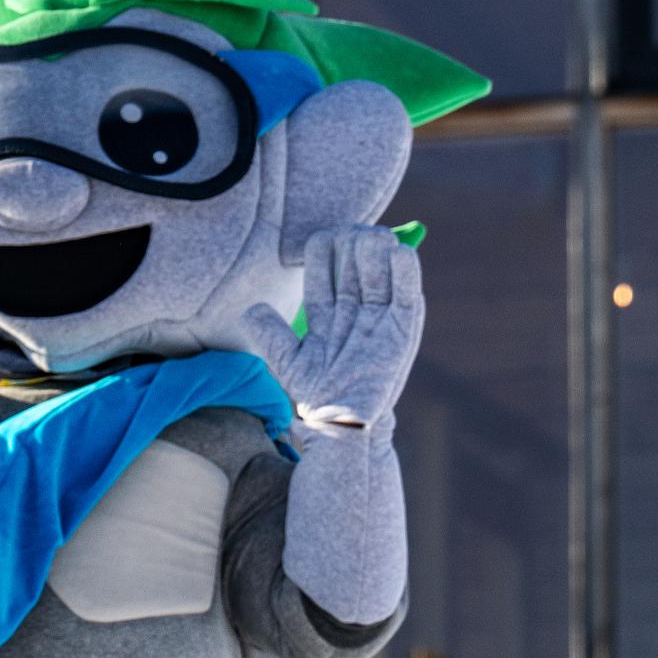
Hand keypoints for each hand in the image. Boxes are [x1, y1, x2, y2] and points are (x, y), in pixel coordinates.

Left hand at [237, 226, 422, 436]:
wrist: (341, 423)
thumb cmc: (314, 394)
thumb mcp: (287, 361)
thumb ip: (269, 333)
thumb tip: (250, 309)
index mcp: (327, 310)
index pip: (324, 270)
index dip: (323, 251)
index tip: (320, 239)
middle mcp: (355, 308)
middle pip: (355, 264)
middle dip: (353, 244)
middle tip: (351, 233)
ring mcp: (380, 316)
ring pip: (380, 272)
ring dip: (378, 251)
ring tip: (373, 237)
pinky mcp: (403, 328)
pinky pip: (407, 293)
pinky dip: (406, 272)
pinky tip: (400, 253)